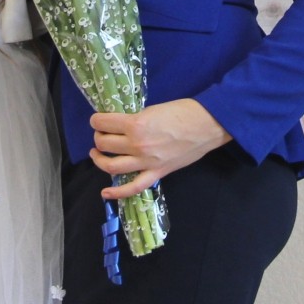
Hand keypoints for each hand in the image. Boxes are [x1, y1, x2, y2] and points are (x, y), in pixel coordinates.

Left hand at [89, 99, 230, 199]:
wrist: (207, 125)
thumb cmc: (183, 111)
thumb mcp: (153, 109)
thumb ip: (136, 119)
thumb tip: (122, 125)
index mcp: (136, 124)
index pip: (104, 123)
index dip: (96, 120)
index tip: (97, 120)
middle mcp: (137, 145)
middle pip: (105, 144)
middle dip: (98, 137)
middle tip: (102, 133)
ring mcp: (146, 162)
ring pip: (111, 166)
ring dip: (99, 159)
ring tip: (98, 153)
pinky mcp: (157, 173)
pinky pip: (133, 188)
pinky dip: (117, 193)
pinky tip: (105, 193)